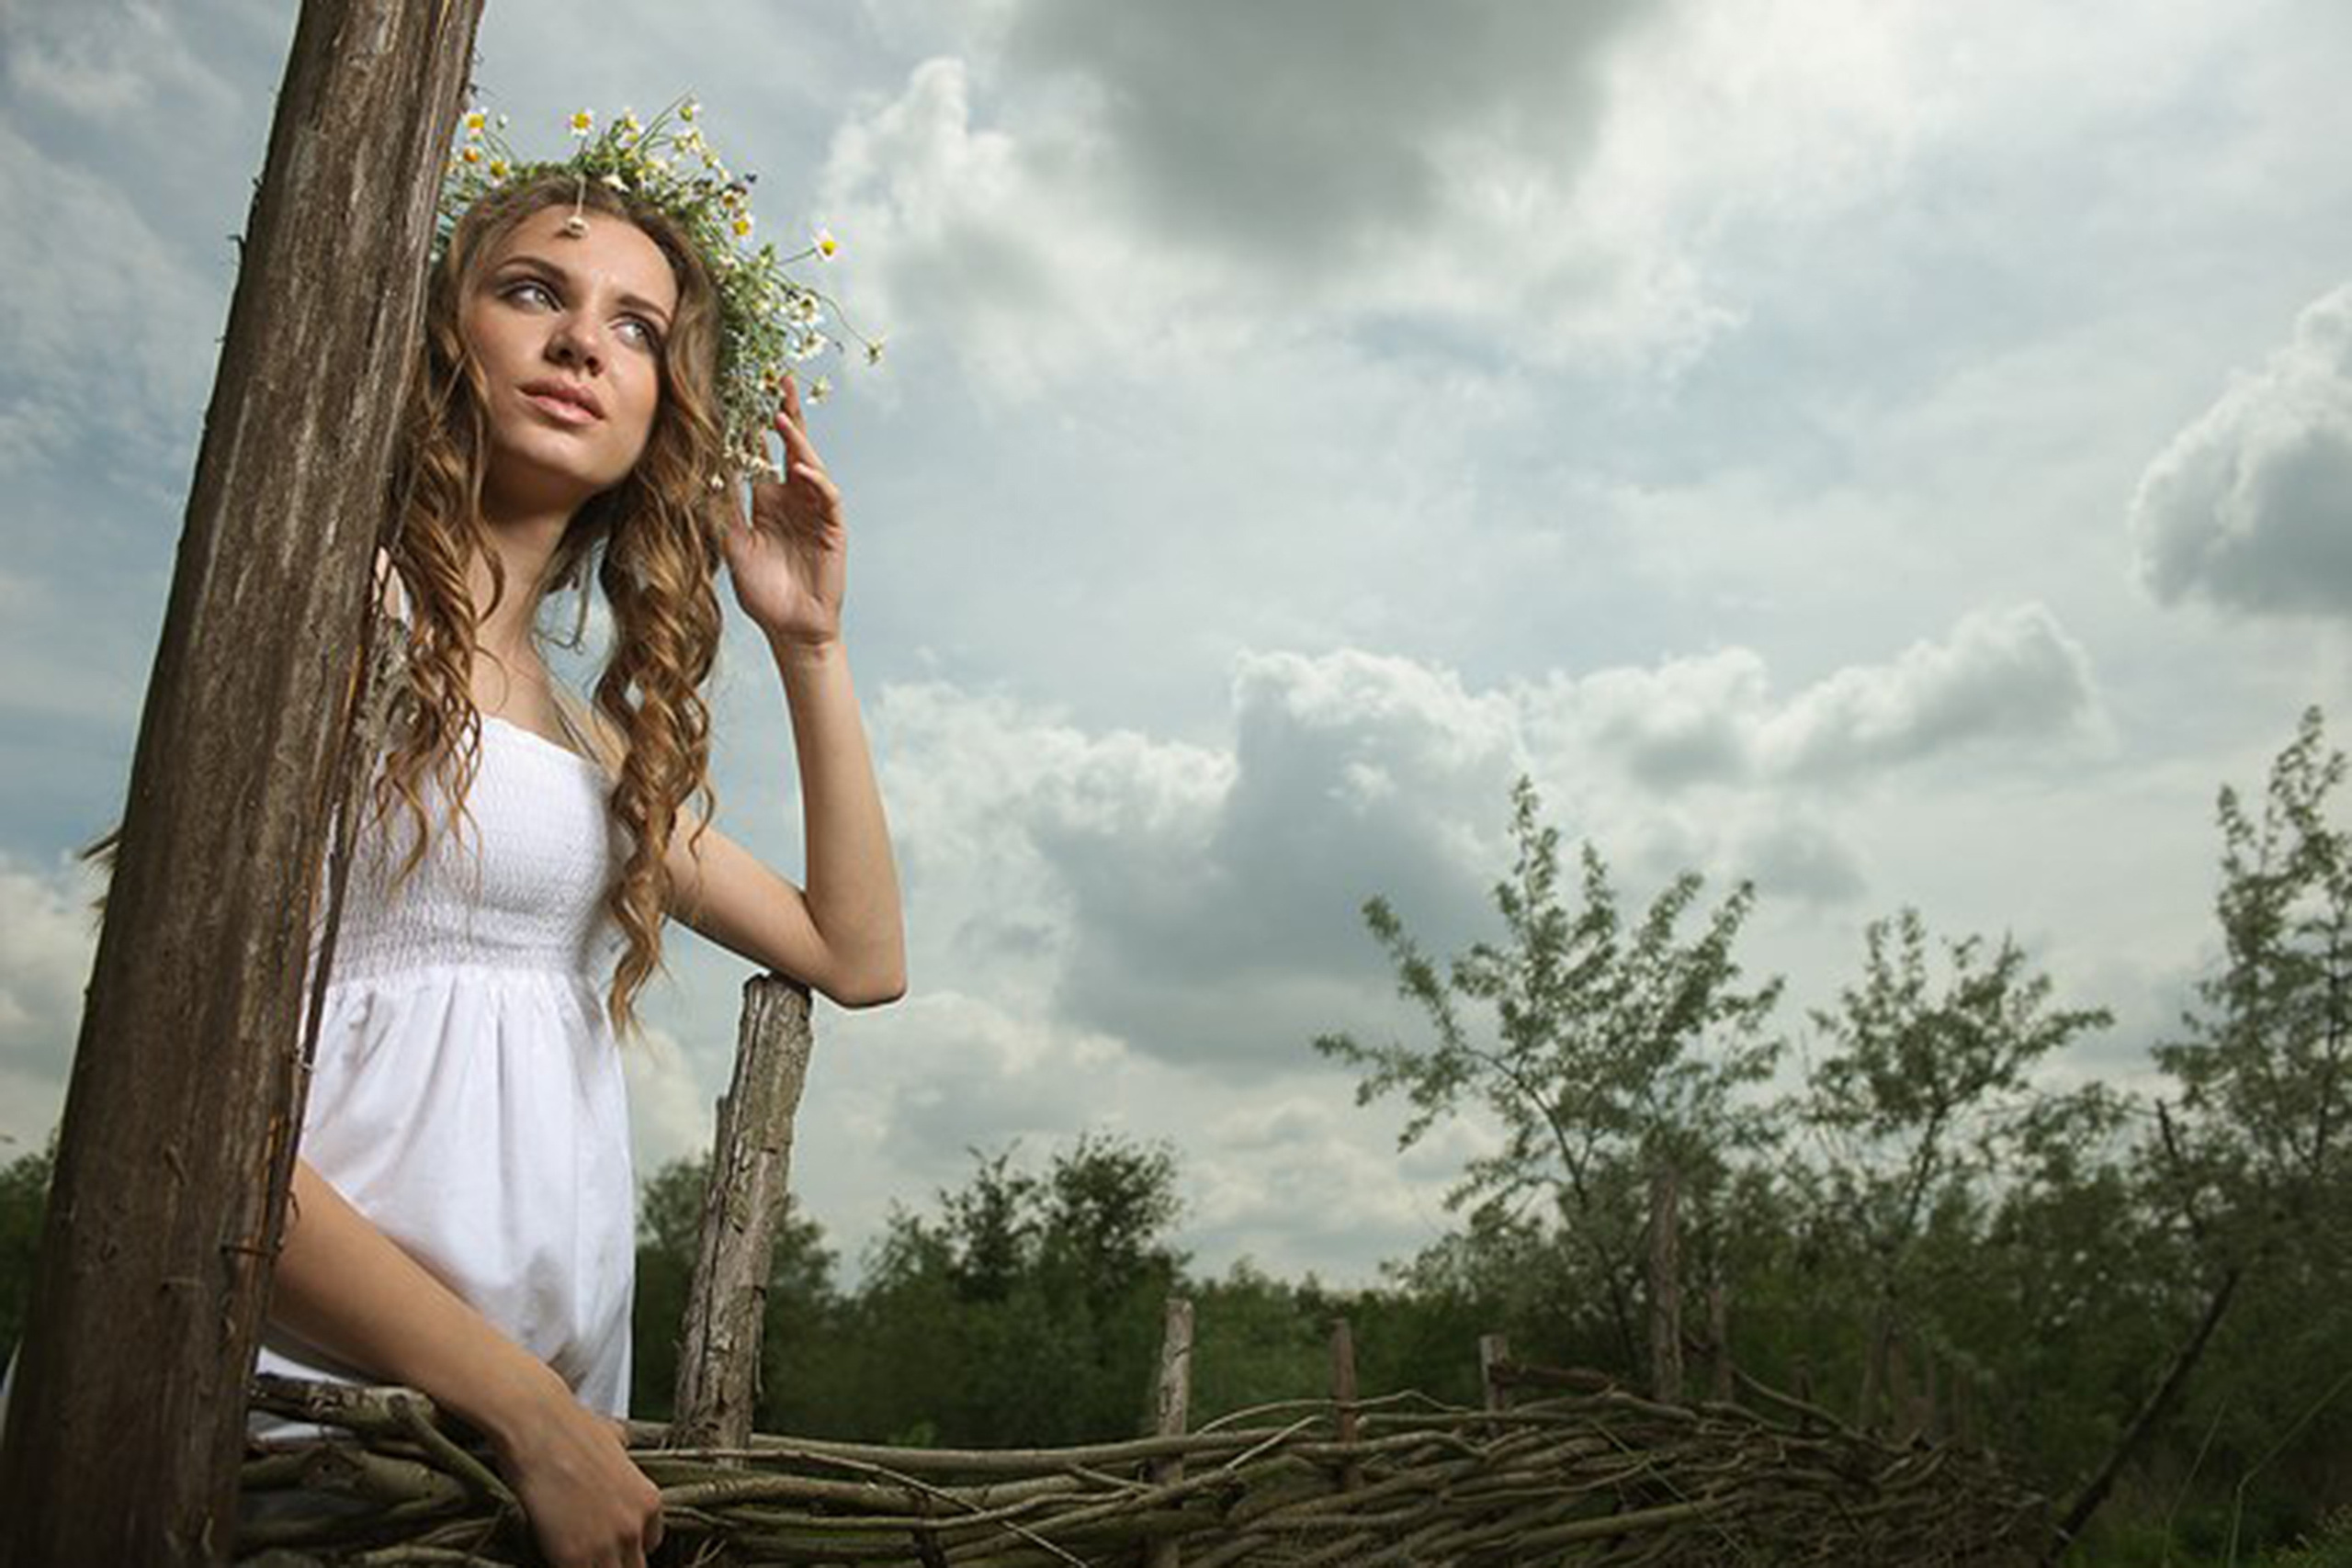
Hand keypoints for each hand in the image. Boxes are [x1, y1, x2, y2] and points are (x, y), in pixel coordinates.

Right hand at [492, 1381, 664, 1567]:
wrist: (538, 1428)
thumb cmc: (570, 1426)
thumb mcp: (614, 1437)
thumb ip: (623, 1454)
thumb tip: (618, 1447)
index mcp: (648, 1500)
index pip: (651, 1542)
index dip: (630, 1543)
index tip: (612, 1542)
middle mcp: (634, 1526)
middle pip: (635, 1566)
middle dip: (615, 1561)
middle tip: (593, 1551)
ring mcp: (606, 1544)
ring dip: (595, 1565)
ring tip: (578, 1553)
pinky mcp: (574, 1557)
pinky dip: (569, 1567)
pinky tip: (557, 1557)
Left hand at [723, 372, 846, 649]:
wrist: (791, 628)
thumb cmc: (763, 592)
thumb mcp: (732, 547)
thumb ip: (722, 513)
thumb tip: (699, 478)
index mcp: (768, 500)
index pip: (761, 454)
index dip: (753, 425)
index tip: (741, 393)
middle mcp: (793, 498)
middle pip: (791, 446)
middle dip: (785, 413)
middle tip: (778, 379)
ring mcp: (814, 511)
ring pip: (810, 465)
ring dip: (797, 441)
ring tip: (781, 418)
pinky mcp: (832, 528)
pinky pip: (826, 498)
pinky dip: (815, 482)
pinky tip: (802, 469)